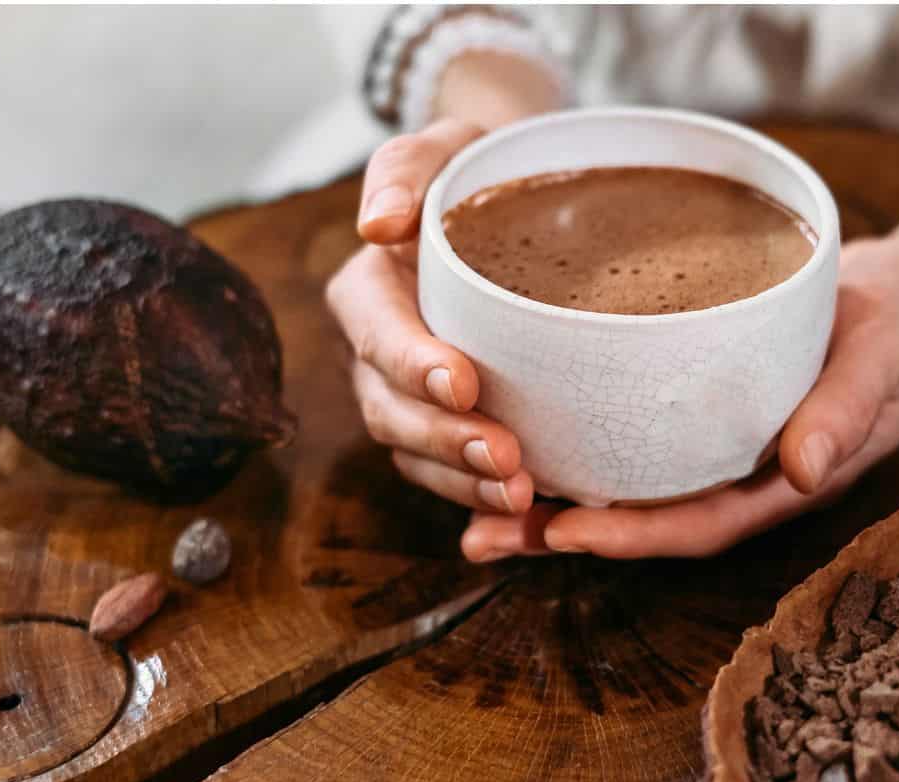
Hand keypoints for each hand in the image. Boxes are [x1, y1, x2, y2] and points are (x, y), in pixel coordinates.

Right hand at [326, 119, 536, 515]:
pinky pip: (455, 480)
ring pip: (419, 458)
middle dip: (444, 441)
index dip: (412, 363)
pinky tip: (530, 516)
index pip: (377, 334)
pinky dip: (484, 503)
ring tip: (521, 495)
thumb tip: (377, 224)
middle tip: (505, 460)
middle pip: (392, 412)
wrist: (521, 212)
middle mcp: (379, 357)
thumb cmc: (480, 174)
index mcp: (369, 294)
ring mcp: (411, 402)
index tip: (463, 381)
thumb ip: (406, 170)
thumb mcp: (446, 148)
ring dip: (465, 483)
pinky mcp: (451, 431)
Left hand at [461, 236, 898, 559]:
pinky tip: (516, 431)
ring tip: (471, 505)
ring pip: (628, 485)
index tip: (565, 530)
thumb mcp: (885, 353)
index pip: (701, 523)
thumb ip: (848, 407)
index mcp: (785, 477)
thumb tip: (806, 470)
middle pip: (645, 518)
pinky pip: (632, 437)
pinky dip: (577, 443)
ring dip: (553, 500)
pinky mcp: (700, 404)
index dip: (633, 535)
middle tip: (481, 535)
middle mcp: (742, 473)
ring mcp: (719, 444)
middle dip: (565, 533)